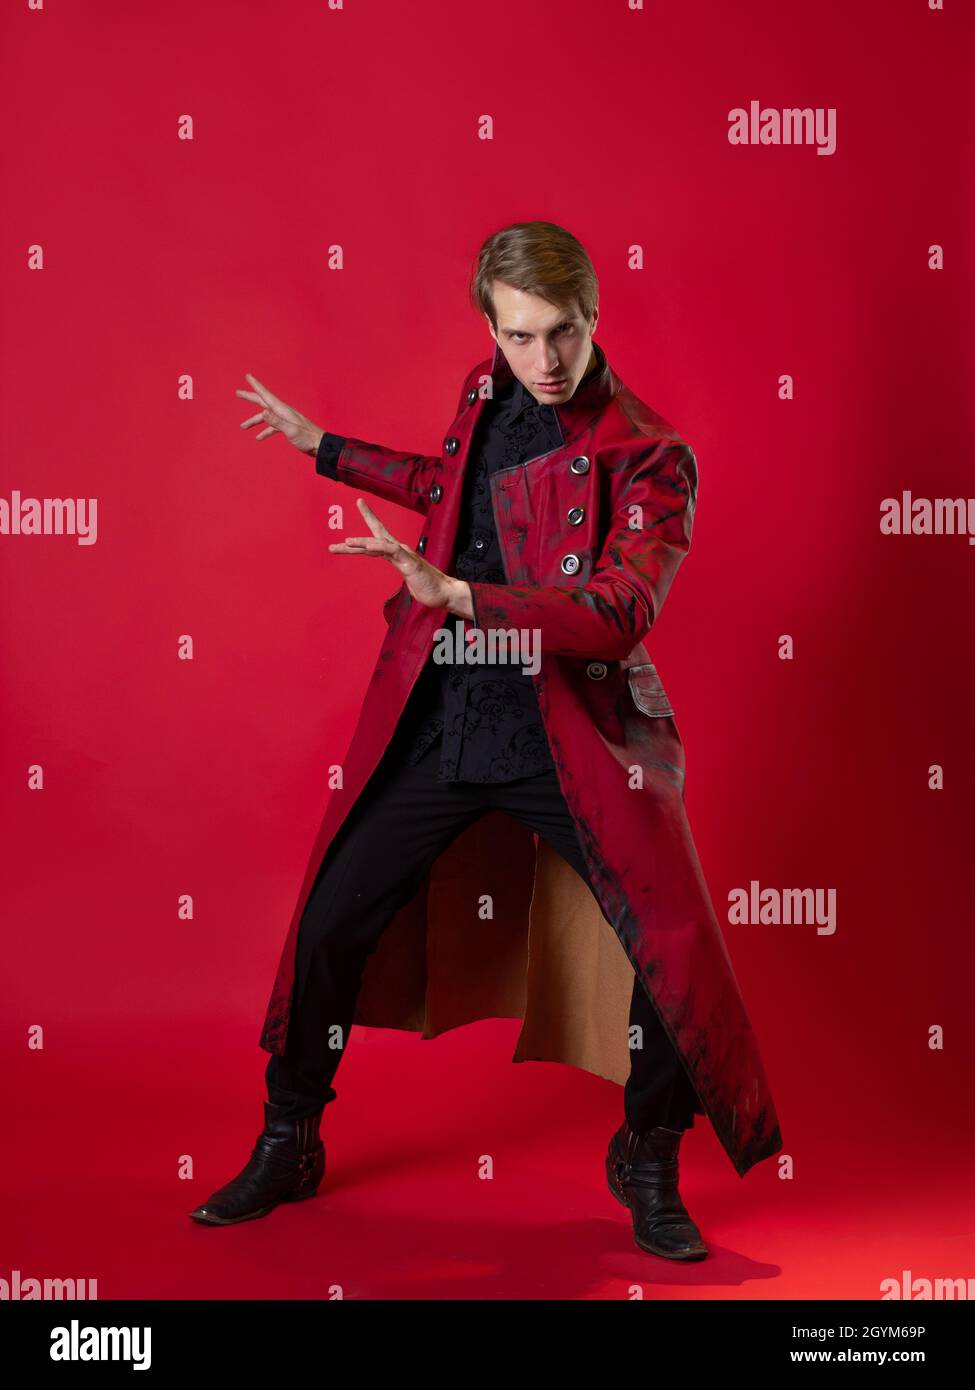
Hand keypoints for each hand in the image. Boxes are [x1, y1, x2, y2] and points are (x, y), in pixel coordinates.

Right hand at [236, 372, 322, 454]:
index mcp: (283, 410)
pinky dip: (265, 431)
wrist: (320, 445)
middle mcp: (283, 412)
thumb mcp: (291, 430)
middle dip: (250, 397)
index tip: (248, 376)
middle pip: (263, 402)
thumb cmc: (307, 438)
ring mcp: (285, 420)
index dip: (256, 385)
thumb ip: (276, 421)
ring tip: (242, 426)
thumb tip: (263, 412)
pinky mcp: (288, 428)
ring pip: (266, 417)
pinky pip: (273, 427)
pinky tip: (259, 437)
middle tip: (237, 393)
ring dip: (254, 420)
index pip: (266, 395)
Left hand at [330, 498, 472, 615]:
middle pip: (375, 536)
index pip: (379, 537)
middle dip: (359, 532)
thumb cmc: (428, 587)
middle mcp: (400, 550)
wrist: (445, 593)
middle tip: (344, 526)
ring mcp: (404, 555)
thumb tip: (401, 573)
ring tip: (347, 542)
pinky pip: (392, 551)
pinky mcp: (409, 562)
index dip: (367, 524)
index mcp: (398, 553)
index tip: (358, 508)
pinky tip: (368, 547)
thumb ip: (403, 572)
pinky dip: (379, 547)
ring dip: (362, 542)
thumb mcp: (409, 580)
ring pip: (380, 543)